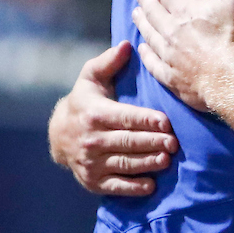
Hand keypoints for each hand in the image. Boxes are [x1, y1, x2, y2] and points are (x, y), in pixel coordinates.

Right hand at [49, 41, 177, 195]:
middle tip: (174, 143)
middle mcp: (91, 140)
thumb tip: (127, 45)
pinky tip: (151, 184)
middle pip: (128, 142)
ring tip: (167, 159)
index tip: (167, 122)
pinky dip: (133, 187)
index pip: (125, 118)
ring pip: (125, 164)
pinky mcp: (93, 181)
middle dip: (153, 142)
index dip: (147, 121)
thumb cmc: (85, 102)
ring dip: (147, 163)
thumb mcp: (91, 78)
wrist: (59, 135)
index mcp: (94, 114)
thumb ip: (109, 62)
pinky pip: (116, 186)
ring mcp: (91, 163)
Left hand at [133, 0, 233, 111]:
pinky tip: (142, 49)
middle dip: (146, 2)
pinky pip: (152, 63)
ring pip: (149, 35)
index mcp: (187, 10)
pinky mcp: (171, 78)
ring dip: (141, 23)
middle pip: (153, 12)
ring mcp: (169, 55)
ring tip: (136, 16)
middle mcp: (172, 30)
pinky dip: (145, 54)